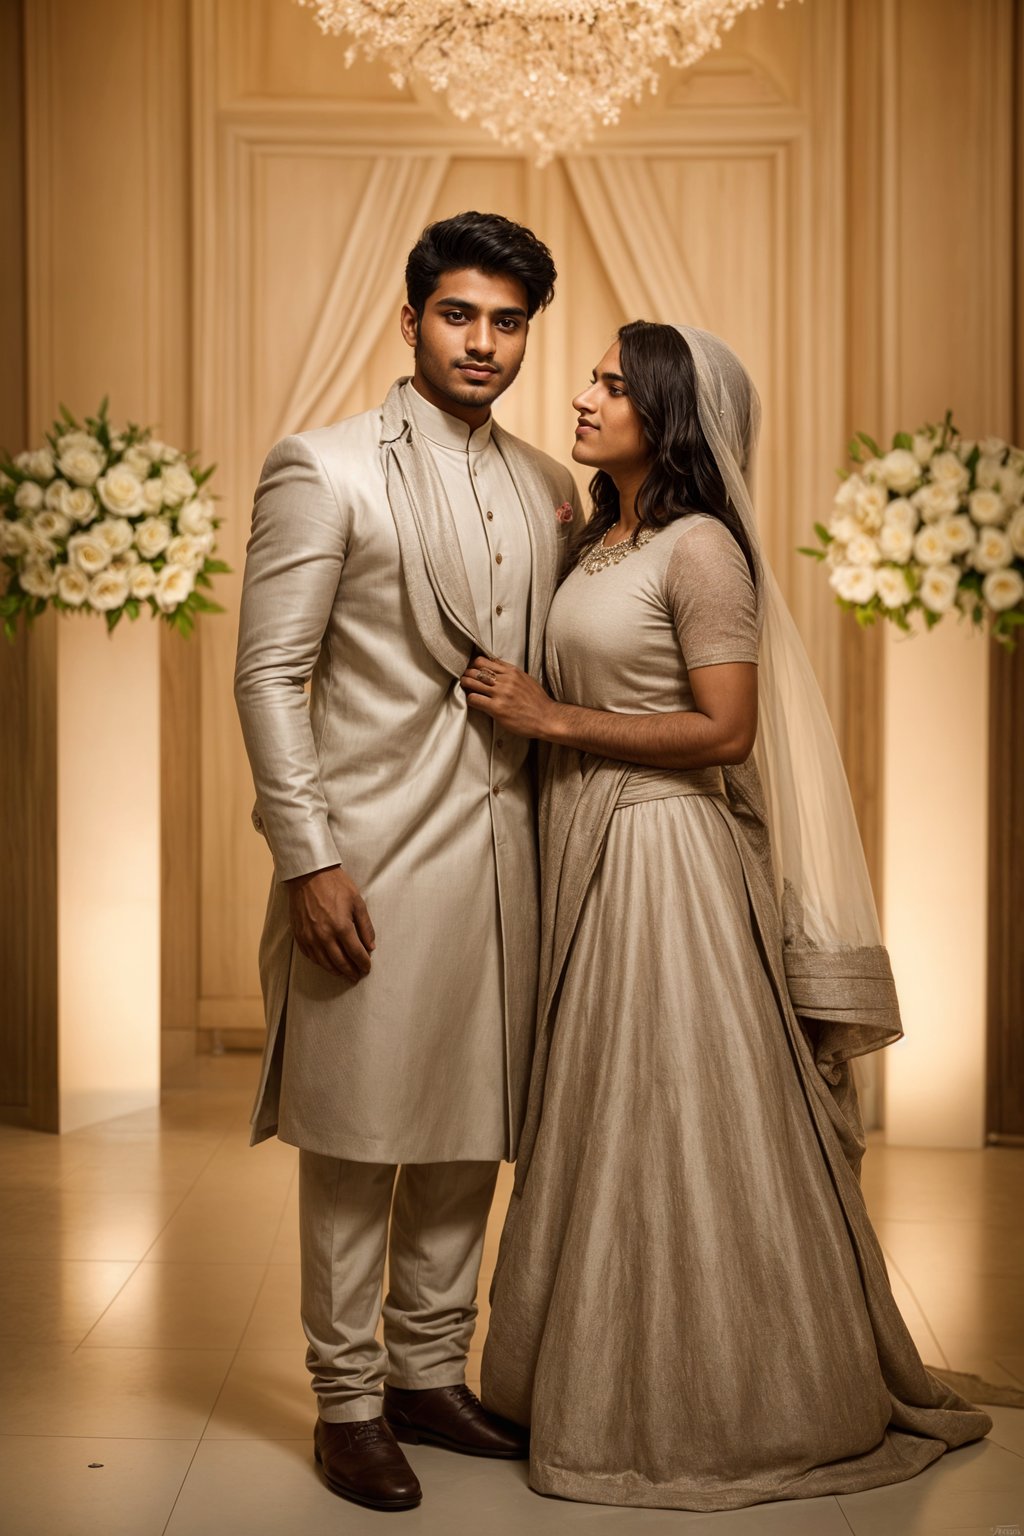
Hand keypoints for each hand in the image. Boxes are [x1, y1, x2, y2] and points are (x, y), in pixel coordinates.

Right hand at [286, 865, 375, 981]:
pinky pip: (311, 956)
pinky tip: (327, 964)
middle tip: (357, 976)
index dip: (363, 964)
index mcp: (341, 926)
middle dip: (351, 972)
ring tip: (344, 974)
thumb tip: (371, 946)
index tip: (367, 969)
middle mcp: (324, 935)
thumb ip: (365, 926)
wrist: (308, 875)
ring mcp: (310, 937)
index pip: (356, 953)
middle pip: (340, 962)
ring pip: (324, 963)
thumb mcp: (357, 901)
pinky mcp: (299, 935)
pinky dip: (321, 963)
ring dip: (336, 971)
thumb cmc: (335, 884)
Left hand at [460, 655, 560, 739]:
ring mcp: (501, 694)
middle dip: (467, 673)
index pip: (484, 661)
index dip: (475, 665)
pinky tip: (473, 701)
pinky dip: (470, 699)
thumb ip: (510, 673)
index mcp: (512, 671)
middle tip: (465, 678)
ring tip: (464, 687)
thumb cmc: (537, 701)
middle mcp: (506, 680)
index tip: (473, 670)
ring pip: (473, 682)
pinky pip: (475, 699)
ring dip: (465, 684)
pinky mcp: (497, 708)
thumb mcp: (525, 679)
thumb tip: (495, 668)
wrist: (547, 718)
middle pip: (476, 670)